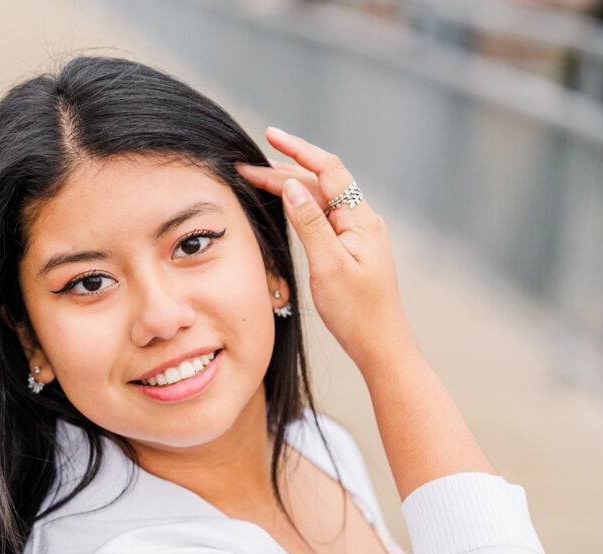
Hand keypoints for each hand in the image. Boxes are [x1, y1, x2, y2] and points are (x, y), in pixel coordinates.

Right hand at [235, 127, 415, 373]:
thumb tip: (292, 184)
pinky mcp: (353, 252)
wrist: (380, 346)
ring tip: (259, 180)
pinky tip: (288, 207)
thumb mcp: (328, 266)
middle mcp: (363, 222)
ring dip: (291, 188)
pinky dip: (301, 209)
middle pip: (321, 184)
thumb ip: (309, 222)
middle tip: (245, 169)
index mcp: (361, 220)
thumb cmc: (356, 312)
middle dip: (284, 172)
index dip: (298, 150)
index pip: (328, 170)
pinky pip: (324, 219)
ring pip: (321, 201)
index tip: (270, 135)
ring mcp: (359, 237)